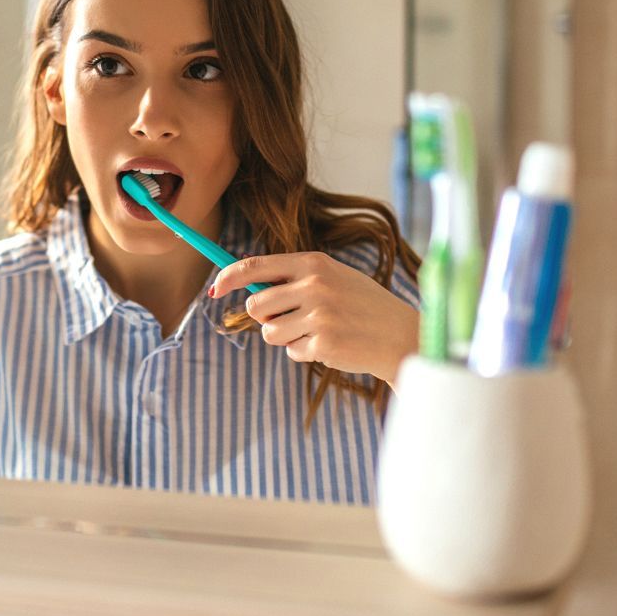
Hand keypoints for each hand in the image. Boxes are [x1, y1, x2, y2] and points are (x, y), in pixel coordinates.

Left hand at [209, 252, 418, 385]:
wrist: (401, 334)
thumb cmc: (363, 305)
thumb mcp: (334, 277)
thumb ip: (297, 278)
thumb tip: (250, 285)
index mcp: (314, 263)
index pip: (257, 265)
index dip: (229, 276)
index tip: (215, 287)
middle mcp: (314, 286)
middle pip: (256, 304)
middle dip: (264, 316)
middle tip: (287, 318)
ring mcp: (319, 316)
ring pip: (269, 332)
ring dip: (284, 337)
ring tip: (313, 332)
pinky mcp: (323, 344)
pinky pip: (292, 352)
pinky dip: (304, 352)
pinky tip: (329, 345)